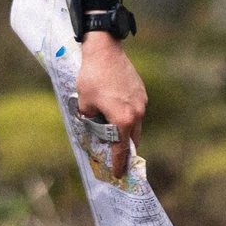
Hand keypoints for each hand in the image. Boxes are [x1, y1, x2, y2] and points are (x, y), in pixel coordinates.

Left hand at [74, 34, 147, 178]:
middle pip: (132, 139)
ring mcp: (141, 102)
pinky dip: (128, 117)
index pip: (121, 149)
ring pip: (135, 125)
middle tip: (117, 159)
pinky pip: (136, 111)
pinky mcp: (141, 92)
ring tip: (114, 134)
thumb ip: (91, 121)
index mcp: (123, 120)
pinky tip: (116, 111)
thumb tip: (94, 129)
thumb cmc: (92, 78)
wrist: (104, 50)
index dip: (118, 164)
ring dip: (126, 131)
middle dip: (124, 150)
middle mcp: (137, 113)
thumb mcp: (85, 104)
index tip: (118, 175)